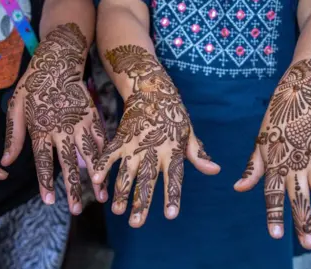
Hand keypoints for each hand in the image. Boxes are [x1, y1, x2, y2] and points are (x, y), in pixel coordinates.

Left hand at [1, 23, 107, 214]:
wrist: (58, 62)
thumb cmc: (33, 85)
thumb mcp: (15, 106)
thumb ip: (14, 136)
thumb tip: (6, 162)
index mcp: (41, 129)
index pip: (43, 162)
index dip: (46, 182)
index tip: (50, 201)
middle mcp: (61, 130)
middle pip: (68, 164)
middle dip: (73, 188)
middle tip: (77, 209)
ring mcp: (79, 124)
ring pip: (89, 155)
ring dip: (95, 177)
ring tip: (100, 196)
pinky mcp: (92, 116)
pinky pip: (100, 138)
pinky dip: (104, 155)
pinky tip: (109, 169)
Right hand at [92, 45, 220, 226]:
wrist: (152, 88)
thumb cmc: (173, 112)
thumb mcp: (189, 131)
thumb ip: (197, 153)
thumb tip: (215, 171)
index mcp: (173, 151)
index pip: (174, 179)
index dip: (172, 197)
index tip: (170, 215)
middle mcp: (154, 150)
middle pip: (147, 182)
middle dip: (141, 203)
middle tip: (136, 223)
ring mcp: (135, 144)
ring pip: (127, 172)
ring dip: (121, 192)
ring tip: (117, 210)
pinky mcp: (121, 137)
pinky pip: (109, 154)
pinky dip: (101, 165)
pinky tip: (96, 179)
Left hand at [235, 43, 310, 248]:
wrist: (297, 97)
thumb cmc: (274, 124)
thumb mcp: (259, 145)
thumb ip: (252, 170)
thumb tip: (238, 189)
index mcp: (275, 165)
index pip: (273, 195)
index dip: (274, 216)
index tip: (276, 235)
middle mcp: (294, 166)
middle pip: (299, 199)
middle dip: (304, 222)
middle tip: (309, 244)